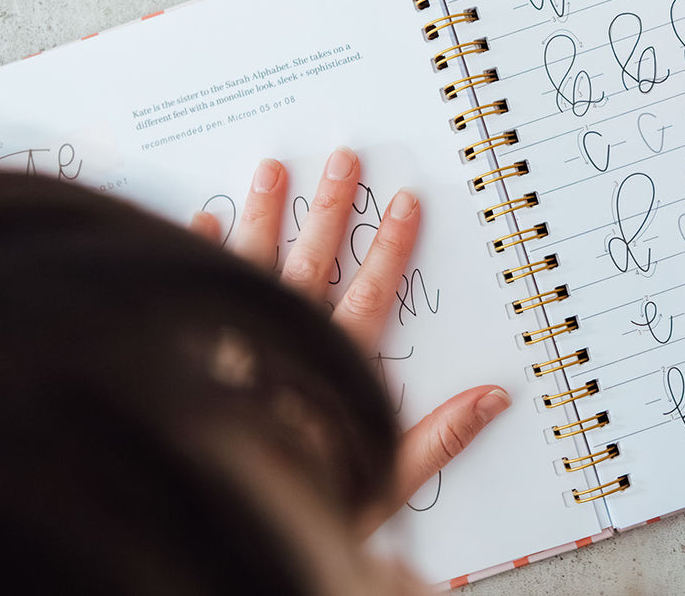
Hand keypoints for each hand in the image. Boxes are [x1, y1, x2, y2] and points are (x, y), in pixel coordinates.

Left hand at [191, 147, 509, 525]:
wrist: (222, 525)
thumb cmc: (307, 506)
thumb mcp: (386, 482)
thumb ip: (439, 438)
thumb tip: (496, 396)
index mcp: (335, 370)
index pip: (370, 296)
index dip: (391, 248)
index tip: (404, 202)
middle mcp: (282, 347)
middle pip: (312, 265)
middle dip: (331, 209)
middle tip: (343, 160)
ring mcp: (231, 345)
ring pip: (251, 266)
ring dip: (266, 214)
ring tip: (272, 168)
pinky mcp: (188, 352)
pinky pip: (195, 293)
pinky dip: (199, 256)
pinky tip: (205, 219)